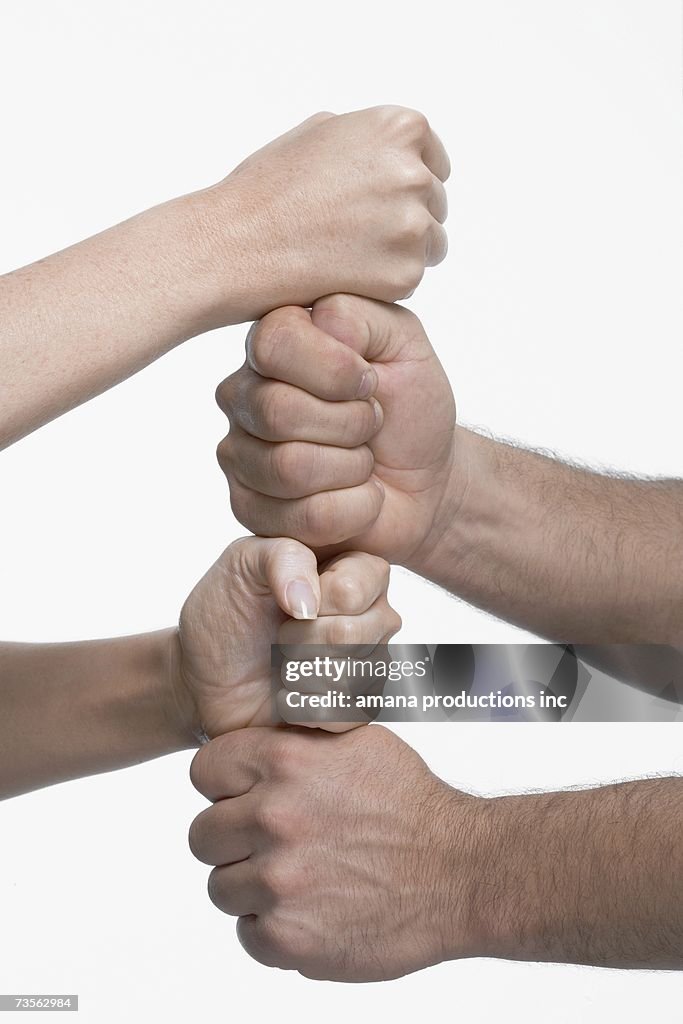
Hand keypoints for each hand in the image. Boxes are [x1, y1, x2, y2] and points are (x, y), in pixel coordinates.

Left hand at [173, 537, 399, 738]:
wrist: (207, 670)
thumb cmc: (230, 608)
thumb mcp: (244, 561)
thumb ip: (284, 557)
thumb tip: (309, 603)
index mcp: (359, 570)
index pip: (356, 587)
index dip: (313, 599)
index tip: (287, 600)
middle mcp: (376, 615)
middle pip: (352, 634)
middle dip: (298, 640)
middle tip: (280, 636)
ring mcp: (372, 663)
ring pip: (349, 678)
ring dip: (298, 675)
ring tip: (283, 664)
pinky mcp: (359, 708)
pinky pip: (346, 715)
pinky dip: (303, 708)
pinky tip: (287, 696)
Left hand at [188, 724, 484, 981]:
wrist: (460, 870)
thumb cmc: (411, 802)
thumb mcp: (355, 740)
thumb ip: (297, 735)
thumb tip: (260, 722)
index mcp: (284, 759)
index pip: (204, 771)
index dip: (224, 786)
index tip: (245, 798)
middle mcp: (273, 816)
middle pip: (203, 834)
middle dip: (233, 841)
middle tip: (275, 844)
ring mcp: (278, 880)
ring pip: (222, 887)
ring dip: (254, 887)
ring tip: (302, 878)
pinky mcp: (288, 937)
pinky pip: (248, 934)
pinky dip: (274, 928)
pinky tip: (313, 909)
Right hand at [201, 107, 449, 324]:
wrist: (235, 246)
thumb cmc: (265, 190)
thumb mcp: (317, 133)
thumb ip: (368, 139)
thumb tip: (400, 151)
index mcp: (397, 128)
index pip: (434, 161)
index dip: (405, 183)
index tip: (377, 200)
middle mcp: (412, 172)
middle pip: (435, 203)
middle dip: (404, 218)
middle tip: (354, 233)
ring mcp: (411, 226)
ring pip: (430, 244)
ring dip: (400, 252)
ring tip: (348, 254)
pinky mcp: (404, 274)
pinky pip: (410, 279)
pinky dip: (383, 283)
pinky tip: (343, 274)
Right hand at [215, 294, 457, 566]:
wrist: (427, 481)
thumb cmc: (410, 408)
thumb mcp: (404, 343)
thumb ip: (359, 315)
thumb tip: (315, 321)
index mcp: (272, 342)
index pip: (272, 344)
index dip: (336, 369)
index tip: (370, 380)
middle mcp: (242, 395)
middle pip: (276, 410)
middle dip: (350, 423)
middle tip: (372, 424)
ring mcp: (240, 455)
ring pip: (288, 468)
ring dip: (353, 468)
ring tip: (365, 460)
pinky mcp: (250, 511)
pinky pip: (304, 517)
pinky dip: (356, 508)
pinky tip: (360, 497)